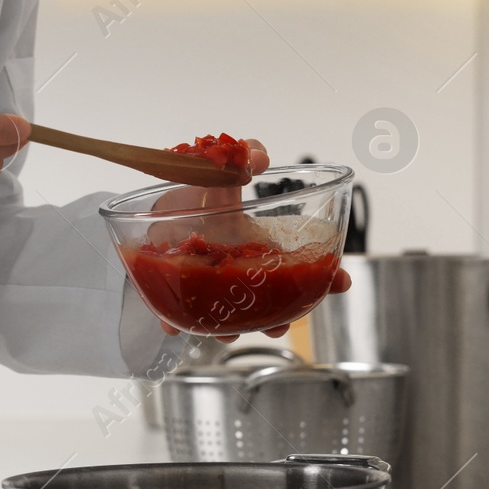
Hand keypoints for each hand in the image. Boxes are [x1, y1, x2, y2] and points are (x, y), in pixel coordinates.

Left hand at [146, 139, 347, 340]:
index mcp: (255, 243)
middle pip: (269, 301)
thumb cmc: (190, 188)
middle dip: (280, 318)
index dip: (325, 276)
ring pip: (229, 315)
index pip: (299, 264)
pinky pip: (177, 313)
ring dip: (233, 328)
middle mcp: (236, 268)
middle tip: (281, 325)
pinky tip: (177, 326)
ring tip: (230, 333)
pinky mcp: (173, 288)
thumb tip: (260, 160)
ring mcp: (208, 282)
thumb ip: (245, 155)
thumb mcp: (220, 167)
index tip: (340, 282)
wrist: (148, 201)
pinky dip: (177, 322)